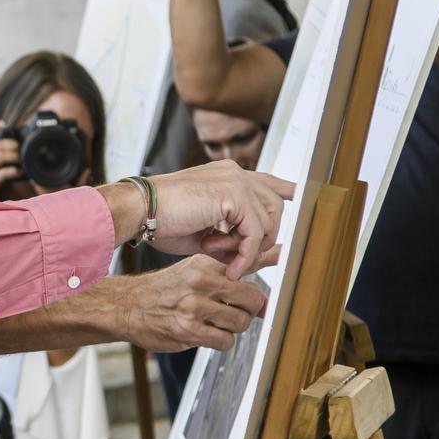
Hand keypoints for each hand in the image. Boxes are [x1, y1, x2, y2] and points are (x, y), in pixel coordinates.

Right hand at [121, 254, 268, 351]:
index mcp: (204, 264)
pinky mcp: (188, 331)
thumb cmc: (166, 287)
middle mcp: (200, 282)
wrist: (128, 305)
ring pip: (241, 322)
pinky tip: (206, 332)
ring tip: (216, 322)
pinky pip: (225, 341)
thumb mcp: (198, 266)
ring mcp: (194, 307)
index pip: (249, 276)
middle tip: (233, 311)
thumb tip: (279, 252)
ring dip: (233, 327)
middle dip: (248, 310)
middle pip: (253, 300)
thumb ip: (238, 263)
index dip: (251, 291)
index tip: (246, 297)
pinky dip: (220, 340)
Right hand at [149, 160, 292, 279]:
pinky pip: (256, 232)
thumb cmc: (161, 221)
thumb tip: (255, 258)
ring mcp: (234, 180)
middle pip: (276, 205)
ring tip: (222, 258)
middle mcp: (233, 173)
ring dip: (251, 248)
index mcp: (224, 175)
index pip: (266, 179)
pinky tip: (229, 265)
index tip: (300, 196)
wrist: (139, 210)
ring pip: (270, 219)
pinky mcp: (232, 193)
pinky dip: (245, 254)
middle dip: (263, 238)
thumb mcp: (205, 233)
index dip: (286, 189)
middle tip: (235, 258)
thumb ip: (233, 240)